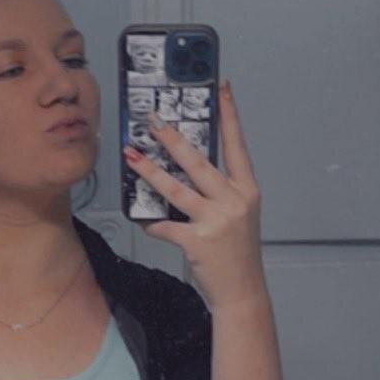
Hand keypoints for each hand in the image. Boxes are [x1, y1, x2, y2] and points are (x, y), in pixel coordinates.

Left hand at [124, 79, 265, 305]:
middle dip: (172, 139)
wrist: (242, 291)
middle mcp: (234, 201)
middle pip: (198, 161)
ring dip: (150, 172)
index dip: (229, 115)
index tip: (221, 88)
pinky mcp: (196, 241)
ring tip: (132, 157)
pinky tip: (139, 218)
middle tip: (153, 122)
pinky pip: (164, 225)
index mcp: (247, 190)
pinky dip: (149, 222)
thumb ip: (219, 193)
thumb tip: (185, 174)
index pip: (236, 145)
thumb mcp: (238, 217)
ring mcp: (215, 221)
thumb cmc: (237, 254)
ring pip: (175, 189)